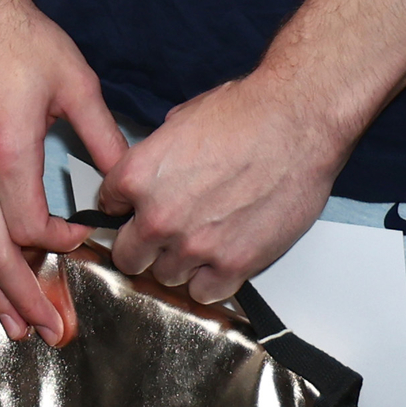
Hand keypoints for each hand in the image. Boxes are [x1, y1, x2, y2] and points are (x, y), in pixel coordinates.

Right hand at [0, 0, 125, 345]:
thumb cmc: (17, 35)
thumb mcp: (74, 81)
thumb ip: (103, 135)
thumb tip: (131, 175)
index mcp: (9, 149)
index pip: (29, 225)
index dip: (55, 247)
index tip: (79, 245)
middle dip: (25, 297)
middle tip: (50, 330)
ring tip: (12, 327)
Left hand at [99, 68, 350, 309]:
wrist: (296, 123)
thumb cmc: (246, 113)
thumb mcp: (181, 121)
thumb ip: (157, 157)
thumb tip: (155, 172)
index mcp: (137, 176)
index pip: (109, 206)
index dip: (125, 207)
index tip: (136, 210)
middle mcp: (158, 216)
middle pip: (129, 256)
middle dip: (144, 245)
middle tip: (166, 233)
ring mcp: (195, 246)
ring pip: (166, 277)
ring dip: (180, 263)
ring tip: (203, 240)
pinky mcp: (233, 265)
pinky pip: (204, 293)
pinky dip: (210, 280)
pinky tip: (221, 258)